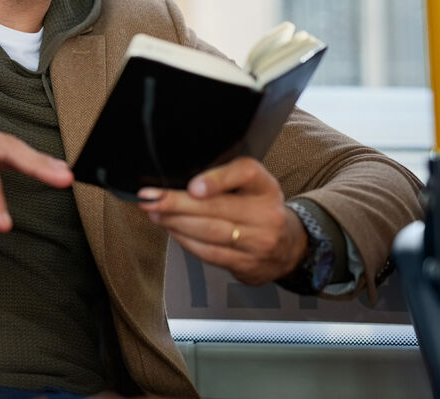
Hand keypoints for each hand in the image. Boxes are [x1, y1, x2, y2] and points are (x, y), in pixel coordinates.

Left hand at [137, 157, 307, 284]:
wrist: (290, 247)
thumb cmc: (259, 208)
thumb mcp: (251, 185)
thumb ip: (222, 177)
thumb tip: (179, 180)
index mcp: (265, 186)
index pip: (245, 174)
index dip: (217, 179)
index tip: (192, 186)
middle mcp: (266, 213)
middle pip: (218, 208)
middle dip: (177, 204)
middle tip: (149, 198)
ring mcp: (259, 242)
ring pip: (210, 232)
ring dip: (175, 223)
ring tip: (154, 213)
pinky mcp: (248, 264)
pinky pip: (210, 253)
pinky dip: (185, 241)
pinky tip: (171, 230)